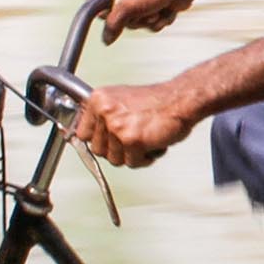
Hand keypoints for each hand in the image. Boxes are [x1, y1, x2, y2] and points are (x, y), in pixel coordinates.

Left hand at [74, 81, 199, 169]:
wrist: (181, 100)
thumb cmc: (157, 101)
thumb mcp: (121, 100)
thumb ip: (105, 115)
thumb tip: (91, 134)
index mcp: (98, 99)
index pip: (83, 133)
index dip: (98, 140)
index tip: (106, 142)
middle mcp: (104, 111)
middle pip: (98, 150)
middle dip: (116, 150)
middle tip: (132, 140)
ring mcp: (117, 126)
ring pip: (114, 159)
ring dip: (132, 155)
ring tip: (145, 140)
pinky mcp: (131, 140)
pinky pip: (132, 163)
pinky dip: (145, 159)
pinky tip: (153, 144)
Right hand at [96, 0, 194, 37]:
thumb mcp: (127, 6)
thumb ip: (113, 24)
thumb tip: (106, 40)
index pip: (94, 2)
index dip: (104, 14)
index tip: (115, 18)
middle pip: (116, 16)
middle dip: (133, 19)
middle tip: (142, 10)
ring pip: (134, 21)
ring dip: (147, 21)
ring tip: (156, 9)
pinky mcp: (151, 3)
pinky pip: (147, 21)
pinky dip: (157, 20)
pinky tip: (165, 10)